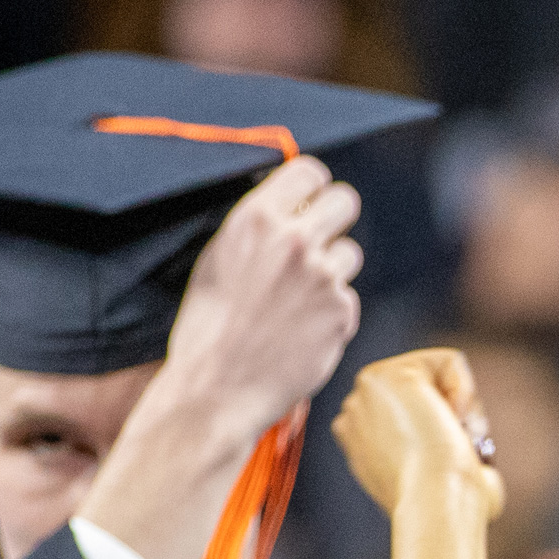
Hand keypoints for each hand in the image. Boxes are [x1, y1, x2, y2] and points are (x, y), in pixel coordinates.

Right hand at [156, 155, 362, 449]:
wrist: (217, 386)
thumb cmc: (208, 328)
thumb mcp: (217, 259)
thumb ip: (257, 228)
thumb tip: (285, 207)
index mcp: (257, 220)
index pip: (309, 172)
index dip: (311, 186)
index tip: (309, 198)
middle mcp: (295, 240)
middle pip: (344, 201)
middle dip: (333, 217)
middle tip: (319, 239)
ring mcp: (324, 276)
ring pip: (349, 253)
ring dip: (333, 270)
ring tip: (298, 298)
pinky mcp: (342, 310)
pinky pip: (347, 298)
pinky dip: (331, 311)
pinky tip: (302, 328)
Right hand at [332, 348, 504, 524]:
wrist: (434, 502)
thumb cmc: (448, 507)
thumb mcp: (437, 483)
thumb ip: (442, 461)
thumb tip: (482, 465)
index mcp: (359, 442)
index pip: (410, 414)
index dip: (439, 433)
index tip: (442, 464)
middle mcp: (355, 413)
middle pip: (423, 392)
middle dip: (447, 415)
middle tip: (452, 449)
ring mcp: (367, 391)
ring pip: (436, 374)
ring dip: (458, 405)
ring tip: (453, 438)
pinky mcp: (387, 373)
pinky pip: (449, 361)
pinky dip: (465, 388)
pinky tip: (452, 420)